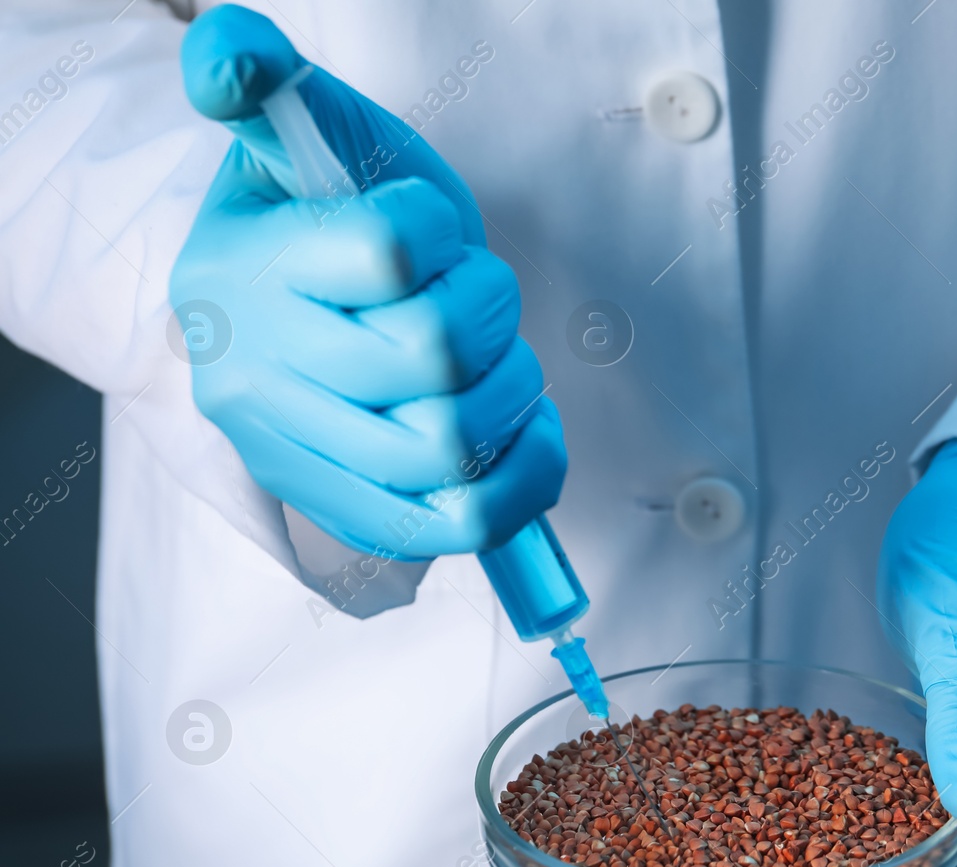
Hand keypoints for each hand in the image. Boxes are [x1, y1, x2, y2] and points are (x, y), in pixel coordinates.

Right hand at [170, 5, 563, 559]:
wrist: (289, 313)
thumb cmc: (325, 218)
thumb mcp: (308, 137)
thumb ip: (267, 82)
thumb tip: (227, 51)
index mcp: (245, 267)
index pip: (393, 249)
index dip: (441, 230)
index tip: (427, 230)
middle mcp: (254, 372)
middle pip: (433, 352)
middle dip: (491, 311)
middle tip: (478, 299)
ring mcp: (295, 453)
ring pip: (450, 442)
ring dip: (512, 393)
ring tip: (499, 364)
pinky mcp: (348, 512)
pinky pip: (460, 523)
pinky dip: (524, 475)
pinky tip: (526, 431)